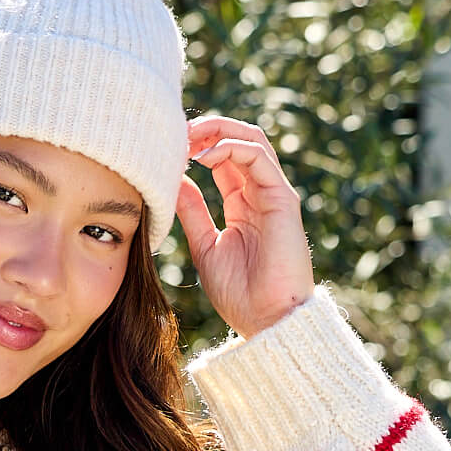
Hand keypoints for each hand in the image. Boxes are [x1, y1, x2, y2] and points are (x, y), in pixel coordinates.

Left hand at [175, 113, 315, 340]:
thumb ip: (192, 212)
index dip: (196, 146)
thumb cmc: (240, 294)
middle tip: (177, 132)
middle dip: (207, 130)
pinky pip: (258, 157)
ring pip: (251, 140)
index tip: (168, 149)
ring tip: (189, 137)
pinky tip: (205, 156)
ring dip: (218, 131)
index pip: (222, 159)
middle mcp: (260, 194)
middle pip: (238, 140)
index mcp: (242, 205)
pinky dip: (231, 147)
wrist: (267, 320)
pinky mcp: (282, 199)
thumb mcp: (204, 246)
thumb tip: (172, 180)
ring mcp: (273, 194)